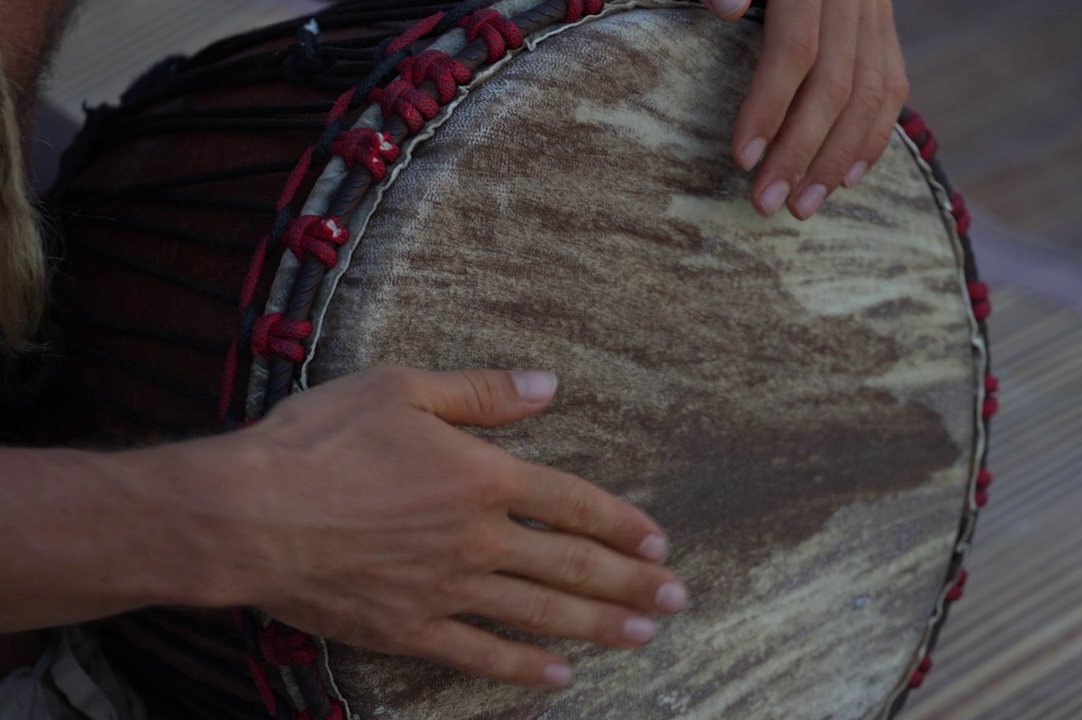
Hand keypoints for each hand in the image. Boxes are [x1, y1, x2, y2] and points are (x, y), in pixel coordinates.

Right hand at [210, 366, 684, 687]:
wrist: (246, 514)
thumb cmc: (320, 441)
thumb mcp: (403, 389)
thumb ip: (483, 392)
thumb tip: (548, 385)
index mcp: (483, 477)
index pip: (573, 501)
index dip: (621, 522)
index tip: (658, 540)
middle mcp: (478, 539)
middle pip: (572, 564)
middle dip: (631, 582)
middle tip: (677, 598)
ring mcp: (447, 591)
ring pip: (540, 613)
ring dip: (599, 625)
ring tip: (644, 635)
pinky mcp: (409, 629)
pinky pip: (480, 655)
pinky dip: (523, 668)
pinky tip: (559, 676)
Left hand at [705, 0, 908, 219]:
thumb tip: (724, 9)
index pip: (797, 48)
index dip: (769, 106)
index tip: (742, 158)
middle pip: (836, 84)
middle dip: (801, 151)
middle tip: (767, 205)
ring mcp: (876, 7)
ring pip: (872, 92)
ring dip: (837, 158)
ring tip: (804, 207)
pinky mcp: (886, 20)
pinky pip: (892, 84)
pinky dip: (872, 136)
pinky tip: (846, 178)